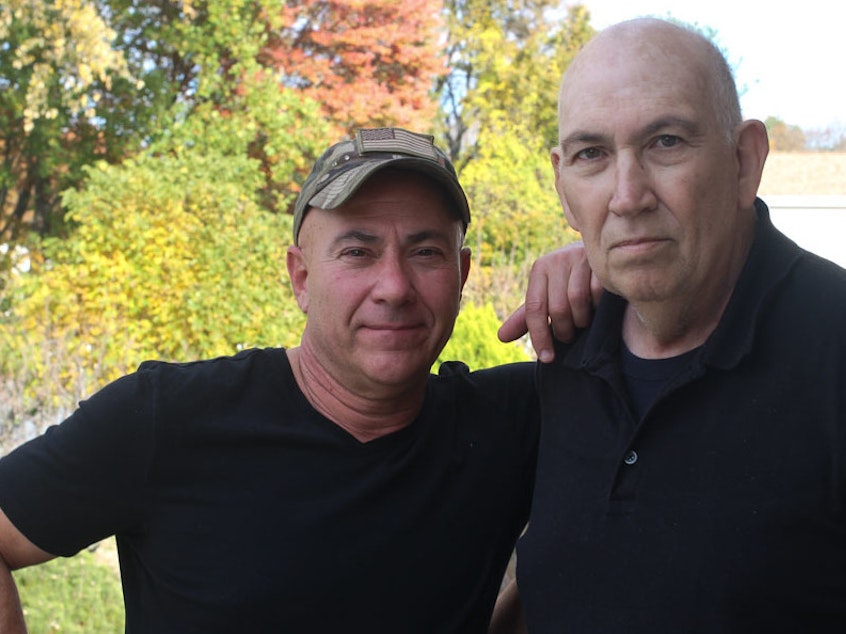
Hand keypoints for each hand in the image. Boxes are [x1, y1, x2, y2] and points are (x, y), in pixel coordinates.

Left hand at [498, 242, 601, 361]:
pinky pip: (597, 292)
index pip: (534, 308)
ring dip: (581, 320)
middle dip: (564, 330)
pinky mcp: (601, 262)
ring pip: (577, 300)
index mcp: (540, 269)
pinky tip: (597, 308)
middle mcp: (557, 260)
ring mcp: (580, 258)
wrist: (595, 253)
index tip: (547, 358)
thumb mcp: (545, 295)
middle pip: (557, 308)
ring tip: (582, 323)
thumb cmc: (566, 280)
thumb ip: (526, 317)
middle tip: (568, 336)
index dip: (539, 336)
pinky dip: (597, 306)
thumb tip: (502, 337)